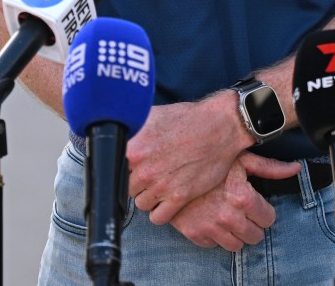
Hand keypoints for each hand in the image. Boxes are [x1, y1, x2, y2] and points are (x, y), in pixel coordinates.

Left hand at [126, 96, 246, 225]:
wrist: (220, 126)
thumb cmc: (188, 118)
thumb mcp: (152, 115)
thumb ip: (131, 129)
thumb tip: (116, 134)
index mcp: (133, 148)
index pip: (114, 170)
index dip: (125, 168)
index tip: (133, 167)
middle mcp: (144, 169)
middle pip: (127, 188)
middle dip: (138, 182)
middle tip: (152, 172)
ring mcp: (161, 185)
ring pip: (141, 204)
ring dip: (150, 196)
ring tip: (162, 184)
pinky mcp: (179, 197)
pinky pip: (158, 217)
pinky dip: (161, 211)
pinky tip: (168, 199)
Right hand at [164, 152, 297, 249]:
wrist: (171, 166)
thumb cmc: (210, 159)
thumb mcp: (241, 158)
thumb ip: (270, 167)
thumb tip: (296, 168)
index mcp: (243, 197)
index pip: (268, 219)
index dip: (264, 211)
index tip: (256, 204)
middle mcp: (228, 216)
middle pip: (255, 236)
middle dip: (252, 224)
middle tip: (244, 212)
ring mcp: (210, 227)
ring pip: (236, 246)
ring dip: (236, 233)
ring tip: (230, 217)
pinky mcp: (194, 234)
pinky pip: (214, 245)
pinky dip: (215, 235)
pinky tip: (213, 219)